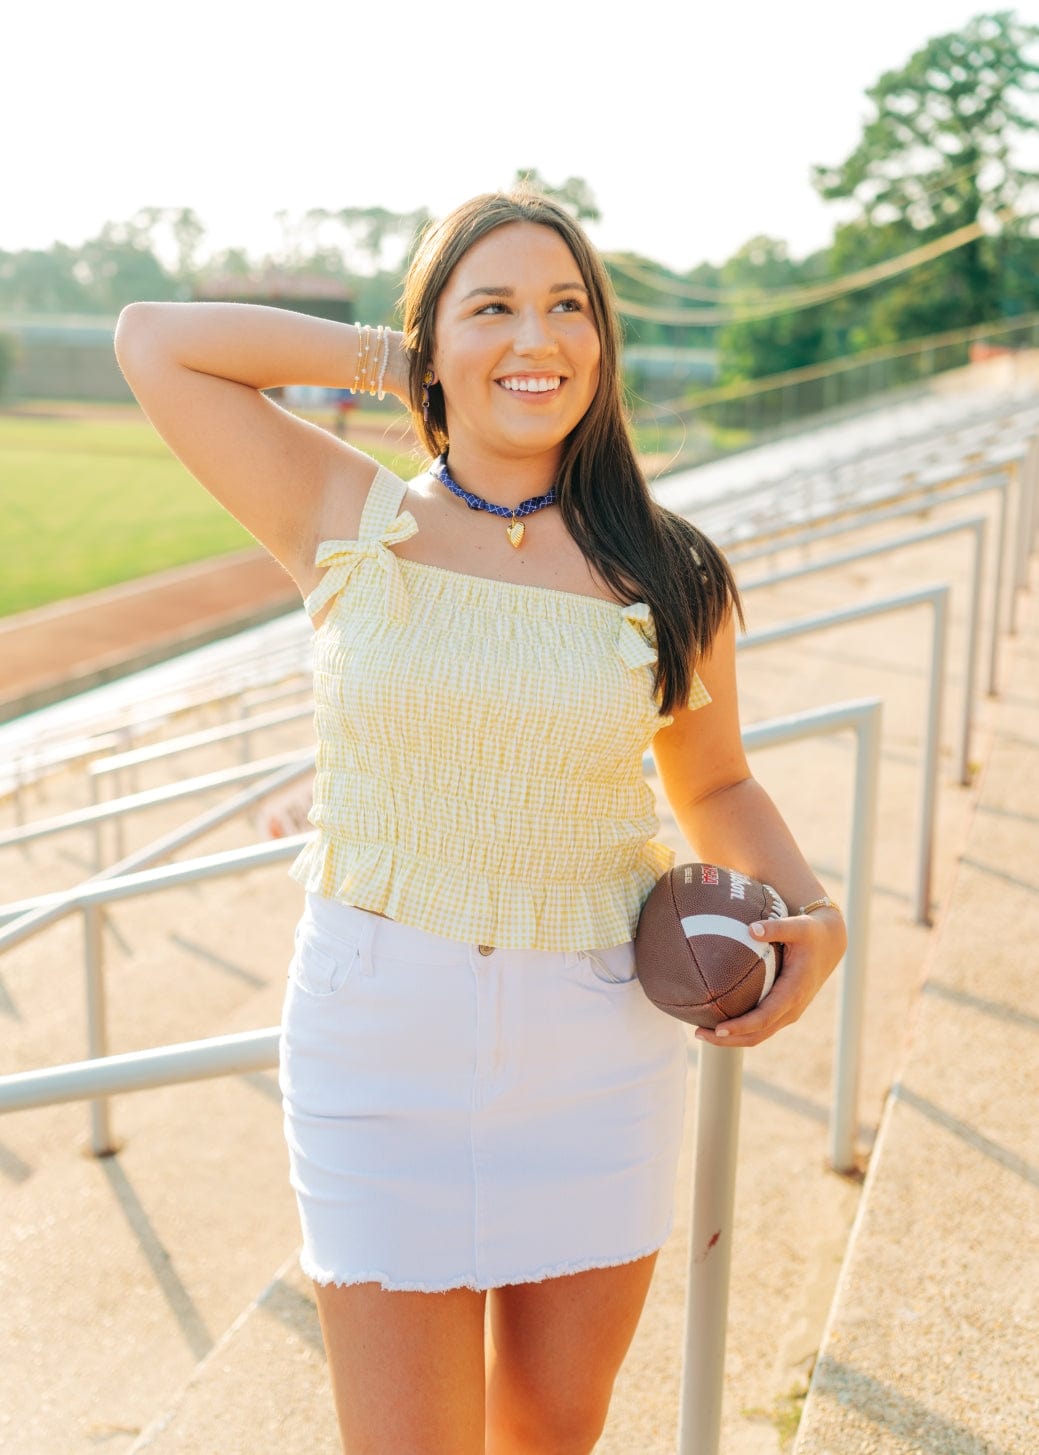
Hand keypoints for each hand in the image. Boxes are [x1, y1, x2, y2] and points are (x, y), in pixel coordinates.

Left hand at [694, 907, 846, 1048]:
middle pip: (758, 1034)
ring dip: (732, 1038)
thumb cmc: (810, 933)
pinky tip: (718, 1020)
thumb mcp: (798, 926)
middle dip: (728, 1040)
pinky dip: (740, 1030)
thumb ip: (776, 928)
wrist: (829, 944)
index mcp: (794, 991)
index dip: (741, 1026)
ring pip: (759, 1035)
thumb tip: (752, 929)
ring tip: (701, 1032)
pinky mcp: (784, 1010)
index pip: (764, 1017)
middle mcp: (792, 1008)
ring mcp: (789, 1012)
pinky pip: (761, 1027)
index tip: (718, 1029)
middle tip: (698, 1033)